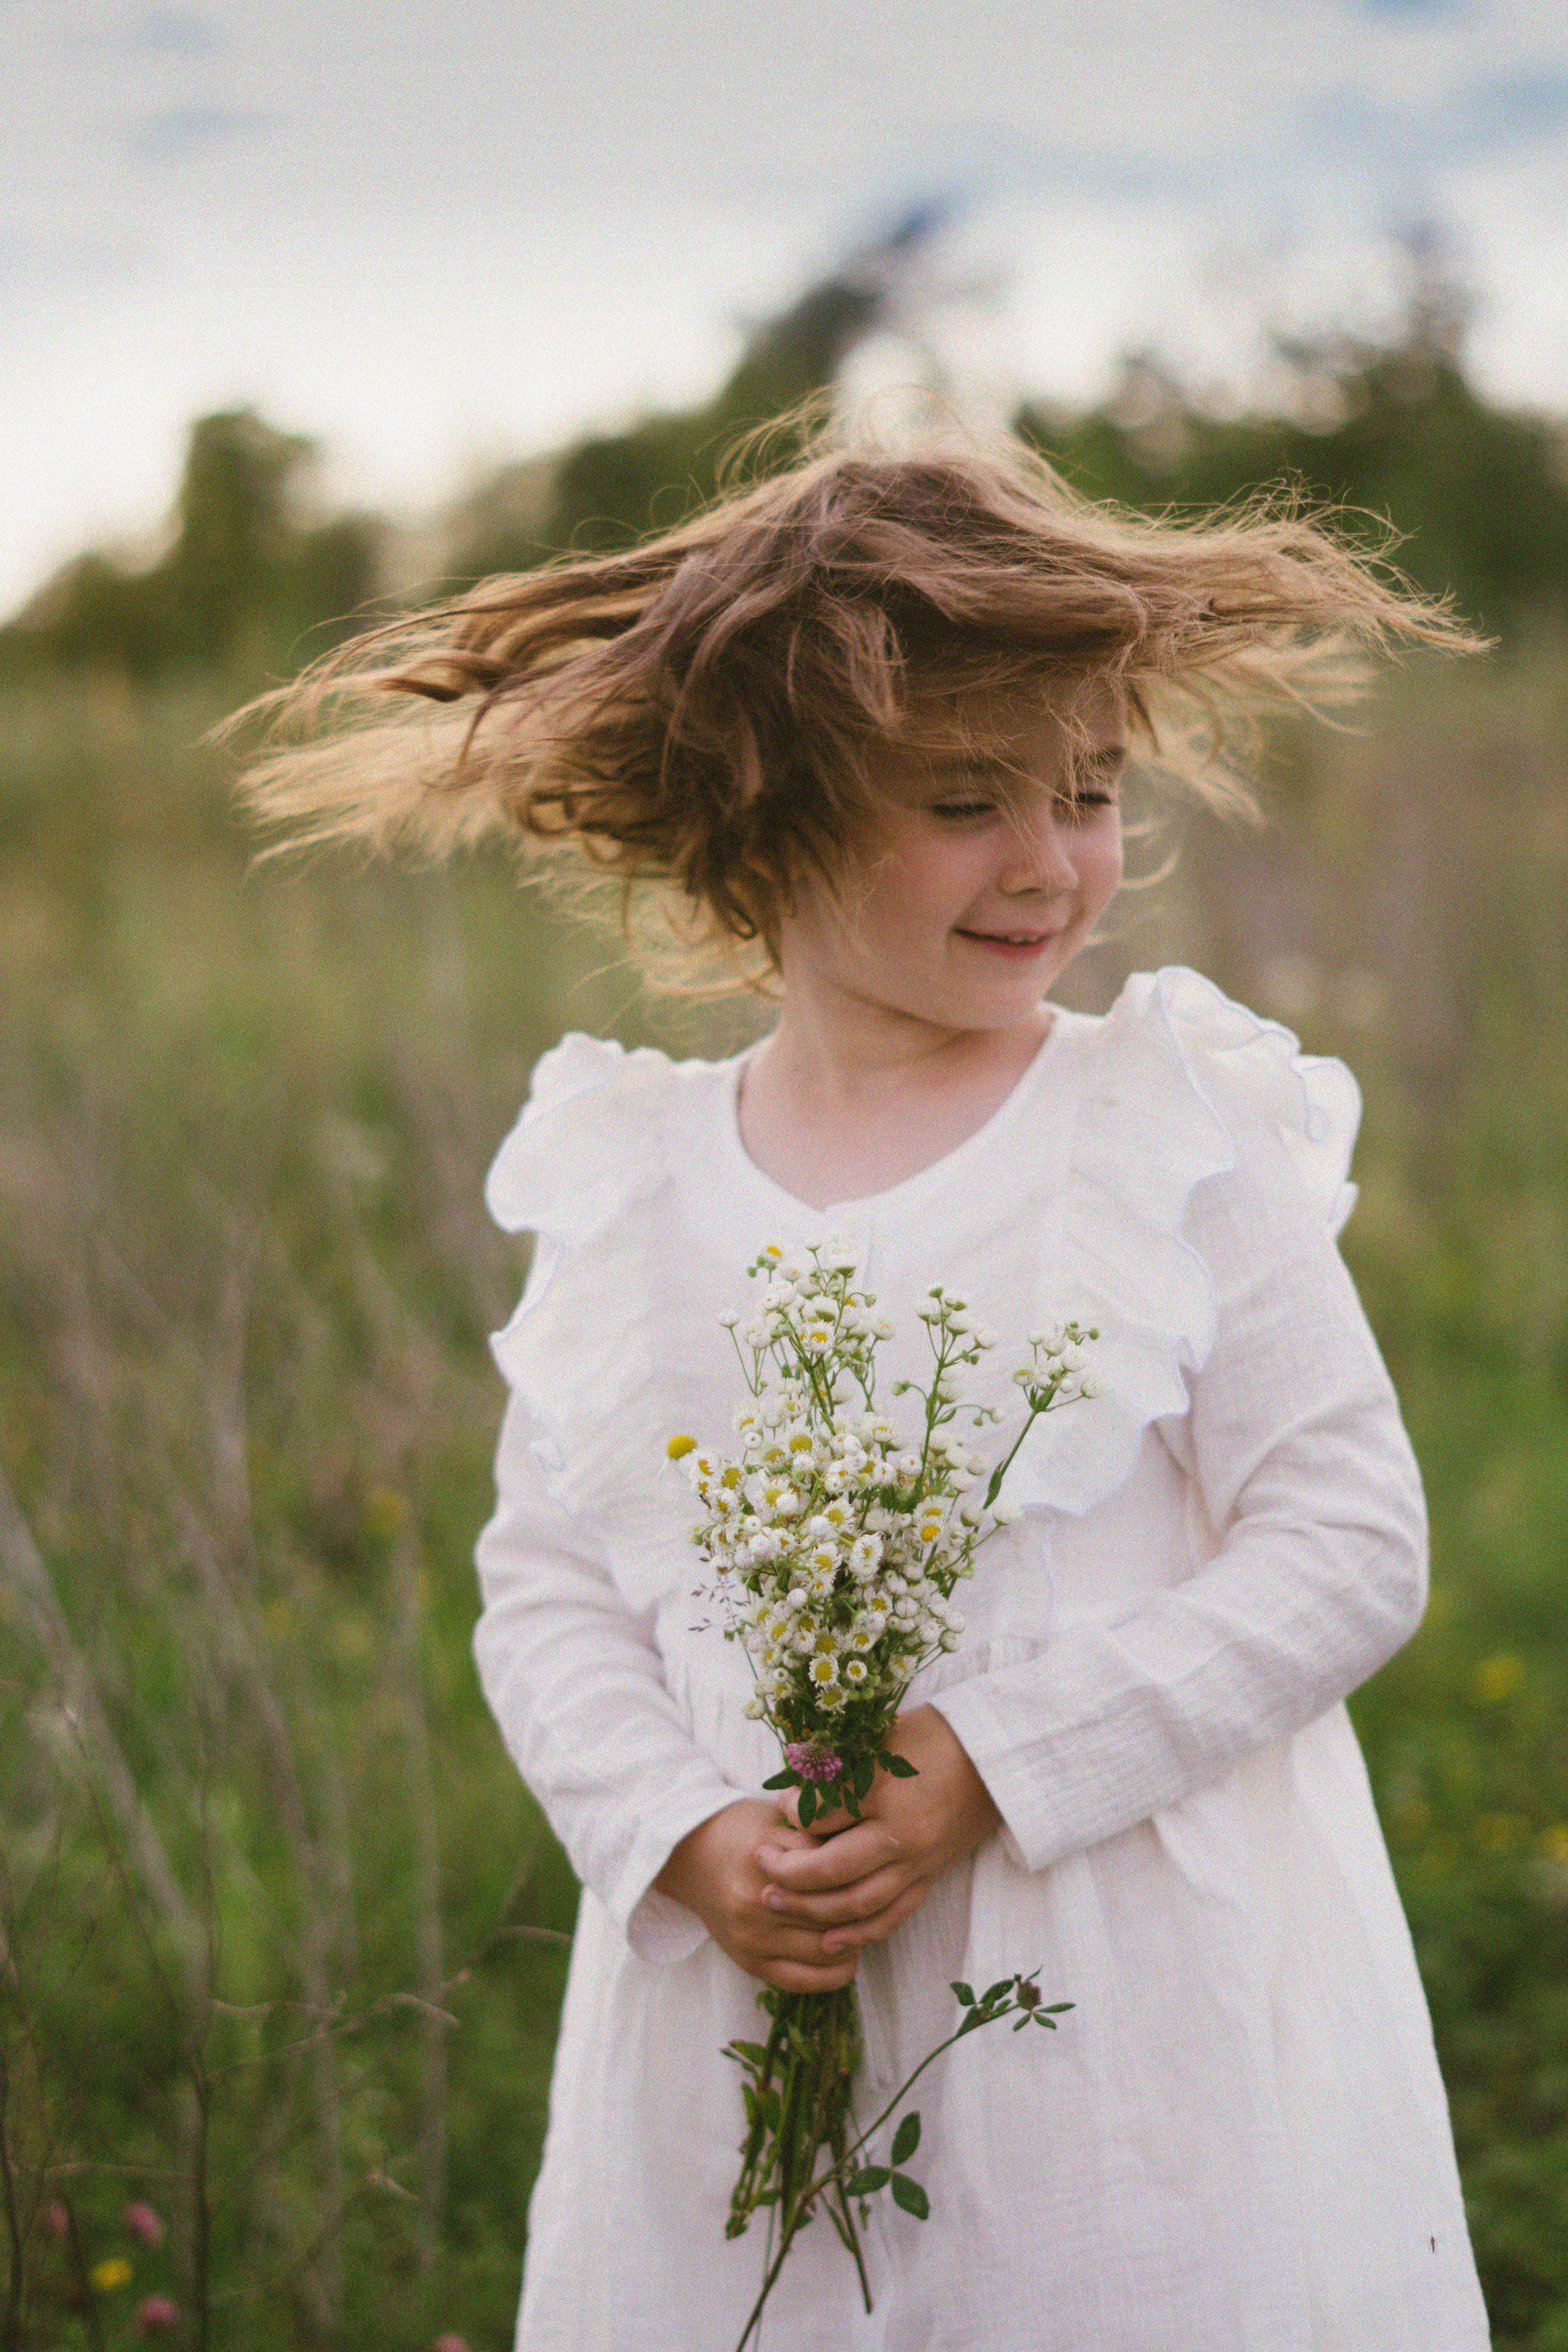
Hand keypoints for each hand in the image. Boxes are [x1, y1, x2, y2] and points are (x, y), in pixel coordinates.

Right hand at [653, 1799, 859, 1992]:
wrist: (691, 1857)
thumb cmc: (743, 1832)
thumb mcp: (778, 1820)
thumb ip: (816, 1838)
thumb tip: (863, 1859)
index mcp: (763, 1861)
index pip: (831, 1876)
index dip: (860, 1873)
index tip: (872, 1869)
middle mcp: (755, 1904)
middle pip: (831, 1916)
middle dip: (862, 1911)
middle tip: (877, 1900)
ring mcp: (751, 1938)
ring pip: (822, 1952)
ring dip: (852, 1943)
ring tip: (862, 1926)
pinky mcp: (748, 1962)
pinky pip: (801, 1981)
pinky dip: (831, 1974)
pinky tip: (845, 1957)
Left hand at [754, 1708, 1000, 1958]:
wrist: (998, 1758)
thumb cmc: (936, 1736)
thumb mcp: (881, 1735)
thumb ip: (838, 1764)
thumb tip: (792, 1790)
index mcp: (885, 1790)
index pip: (820, 1814)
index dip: (790, 1812)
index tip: (779, 1806)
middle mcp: (900, 1834)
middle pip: (830, 1869)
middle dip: (788, 1872)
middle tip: (760, 1864)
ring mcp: (918, 1862)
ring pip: (856, 1903)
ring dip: (811, 1908)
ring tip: (775, 1901)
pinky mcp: (931, 1877)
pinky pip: (891, 1915)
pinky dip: (858, 1932)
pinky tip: (828, 1939)